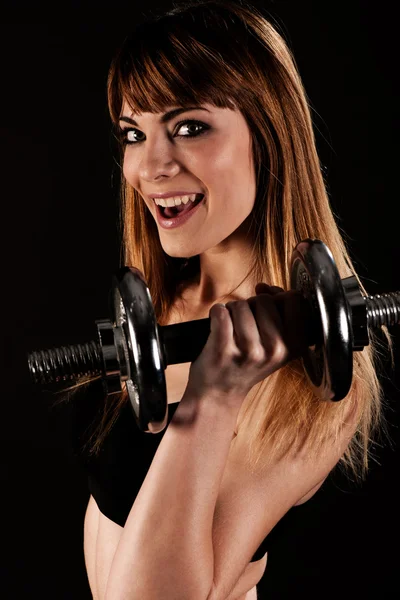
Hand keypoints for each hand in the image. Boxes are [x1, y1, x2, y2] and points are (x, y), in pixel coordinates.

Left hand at [185, 283, 309, 410]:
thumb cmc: (247, 363)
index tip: (267, 307)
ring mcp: (250, 351)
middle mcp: (275, 350)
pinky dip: (216, 314)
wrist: (220, 392)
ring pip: (240, 305)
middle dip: (251, 307)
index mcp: (294, 346)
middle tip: (245, 327)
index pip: (294, 299)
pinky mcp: (224, 349)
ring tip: (231, 331)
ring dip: (232, 312)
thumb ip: (278, 310)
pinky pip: (220, 312)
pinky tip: (217, 327)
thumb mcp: (275, 343)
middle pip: (263, 300)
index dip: (278, 297)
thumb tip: (263, 287)